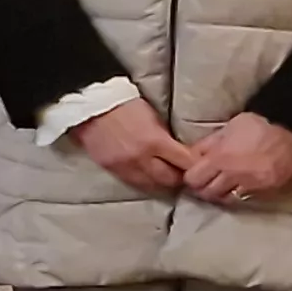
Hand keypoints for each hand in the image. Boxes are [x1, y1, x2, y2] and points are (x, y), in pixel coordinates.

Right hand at [70, 97, 198, 194]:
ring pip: (152, 185)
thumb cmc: (124, 105)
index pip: (185, 163)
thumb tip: (180, 151)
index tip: (200, 164)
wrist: (91, 106)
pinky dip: (145, 181)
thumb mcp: (152, 116)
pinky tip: (149, 176)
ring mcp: (125, 166)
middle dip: (180, 176)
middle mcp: (141, 158)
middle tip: (184, 172)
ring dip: (162, 182)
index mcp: (155, 141)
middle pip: (170, 179)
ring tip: (166, 176)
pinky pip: (134, 183)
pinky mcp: (112, 169)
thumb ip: (165, 136)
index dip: (196, 165)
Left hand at [182, 113, 291, 205]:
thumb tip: (192, 155)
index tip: (194, 174)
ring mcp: (249, 184)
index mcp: (219, 157)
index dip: (191, 178)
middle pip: (207, 193)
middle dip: (203, 189)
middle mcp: (231, 174)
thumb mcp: (228, 128)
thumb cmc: (258, 126)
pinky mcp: (264, 190)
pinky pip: (244, 198)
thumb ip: (208, 144)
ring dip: (220, 194)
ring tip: (221, 187)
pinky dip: (237, 196)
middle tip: (206, 183)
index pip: (193, 179)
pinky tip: (238, 188)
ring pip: (225, 199)